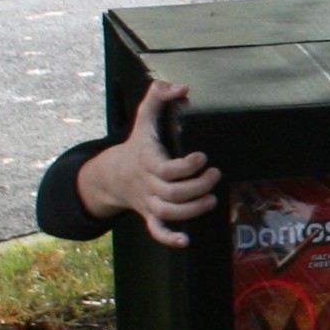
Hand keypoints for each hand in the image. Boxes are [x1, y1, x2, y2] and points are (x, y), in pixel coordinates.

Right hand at [76, 80, 220, 246]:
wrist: (114, 174)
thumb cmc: (139, 143)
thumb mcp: (145, 116)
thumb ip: (159, 95)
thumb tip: (183, 87)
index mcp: (147, 160)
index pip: (167, 170)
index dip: (187, 167)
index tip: (202, 157)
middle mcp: (147, 184)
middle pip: (173, 193)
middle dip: (198, 187)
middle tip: (215, 175)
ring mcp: (149, 202)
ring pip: (170, 213)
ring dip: (193, 210)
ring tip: (212, 200)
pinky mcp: (150, 215)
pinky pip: (156, 232)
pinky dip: (169, 239)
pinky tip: (185, 242)